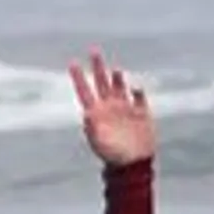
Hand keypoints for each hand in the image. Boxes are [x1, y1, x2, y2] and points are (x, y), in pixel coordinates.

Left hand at [70, 48, 154, 168]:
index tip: (72, 62)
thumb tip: (87, 114)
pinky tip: (135, 87)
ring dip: (116, 76)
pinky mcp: (141, 112)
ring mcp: (125, 108)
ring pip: (119, 86)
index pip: (84, 91)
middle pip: (101, 82)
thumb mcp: (99, 142)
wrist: (133, 163)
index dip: (78, 77)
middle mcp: (109, 107)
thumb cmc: (112, 155)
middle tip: (93, 50)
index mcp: (96, 113)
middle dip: (97, 67)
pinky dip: (137, 90)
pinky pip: (139, 97)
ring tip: (114, 68)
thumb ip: (93, 128)